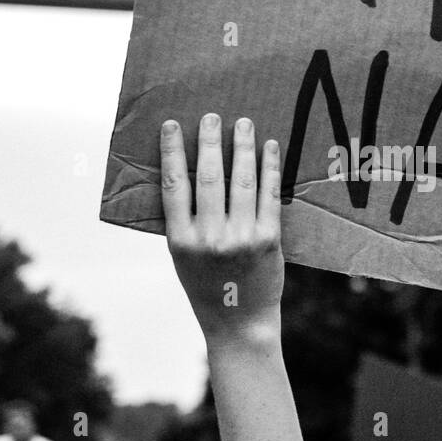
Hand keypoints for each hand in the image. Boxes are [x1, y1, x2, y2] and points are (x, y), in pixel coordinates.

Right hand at [159, 113, 282, 340]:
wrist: (239, 324)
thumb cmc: (207, 288)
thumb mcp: (182, 258)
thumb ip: (183, 222)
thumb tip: (185, 174)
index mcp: (181, 240)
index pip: (173, 185)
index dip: (172, 152)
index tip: (172, 125)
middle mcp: (209, 238)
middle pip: (209, 177)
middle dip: (210, 141)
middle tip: (211, 116)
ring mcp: (240, 238)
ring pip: (241, 181)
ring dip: (242, 147)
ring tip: (243, 124)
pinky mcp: (268, 240)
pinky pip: (268, 195)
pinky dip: (269, 168)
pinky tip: (268, 149)